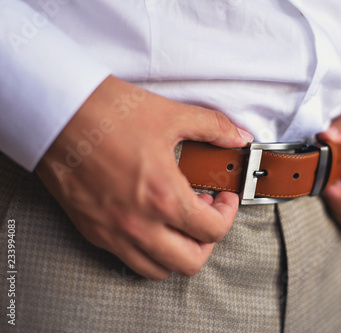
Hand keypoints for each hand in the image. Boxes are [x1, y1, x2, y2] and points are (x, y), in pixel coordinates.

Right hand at [35, 76, 253, 279]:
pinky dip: (148, 251)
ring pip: (158, 270)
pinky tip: (150, 222)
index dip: (228, 215)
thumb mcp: (171, 115)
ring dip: (178, 251)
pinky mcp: (93, 231)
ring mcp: (113, 232)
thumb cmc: (107, 112)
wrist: (56, 113)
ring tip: (178, 222)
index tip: (224, 199)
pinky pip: (128, 259)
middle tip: (205, 215)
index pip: (213, 230)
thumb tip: (236, 136)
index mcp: (163, 196)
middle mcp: (139, 223)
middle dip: (207, 241)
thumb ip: (213, 128)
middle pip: (190, 262)